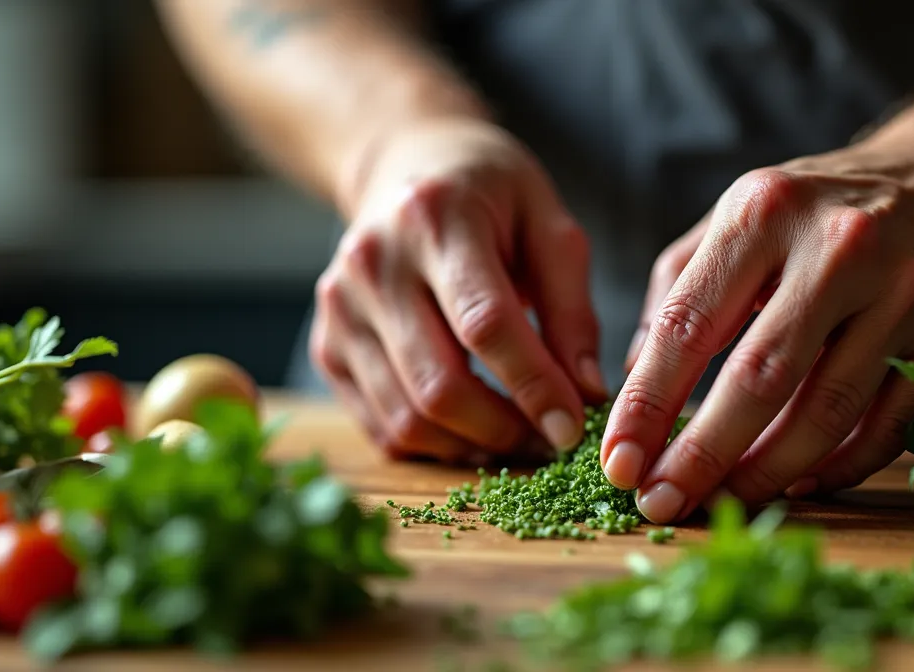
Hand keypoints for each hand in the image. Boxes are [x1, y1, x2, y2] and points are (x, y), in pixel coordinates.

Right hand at [311, 117, 606, 462]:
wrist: (406, 167)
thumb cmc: (491, 196)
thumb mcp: (549, 224)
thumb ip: (571, 308)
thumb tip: (587, 392)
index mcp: (436, 219)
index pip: (485, 324)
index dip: (533, 385)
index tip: (573, 428)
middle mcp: (373, 263)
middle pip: (439, 384)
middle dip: (505, 429)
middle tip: (551, 441)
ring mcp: (339, 309)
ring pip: (406, 417)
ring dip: (472, 445)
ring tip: (519, 437)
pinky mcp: (326, 346)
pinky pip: (380, 424)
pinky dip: (434, 445)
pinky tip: (474, 431)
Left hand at [602, 137, 913, 522]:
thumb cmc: (814, 214)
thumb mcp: (734, 222)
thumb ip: (676, 295)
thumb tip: (631, 383)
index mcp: (763, 211)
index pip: (689, 326)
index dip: (646, 405)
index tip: (618, 463)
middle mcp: (838, 246)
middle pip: (759, 378)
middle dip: (701, 454)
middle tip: (661, 503)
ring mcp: (902, 292)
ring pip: (825, 413)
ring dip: (765, 473)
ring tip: (723, 500)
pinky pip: (885, 427)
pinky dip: (837, 468)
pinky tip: (797, 482)